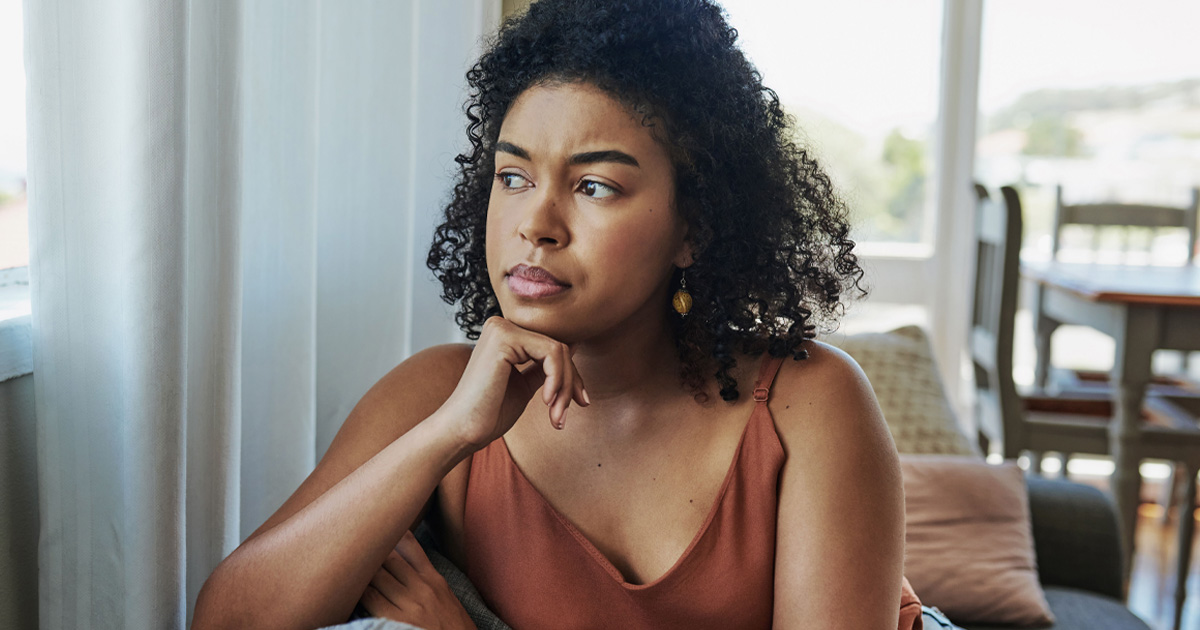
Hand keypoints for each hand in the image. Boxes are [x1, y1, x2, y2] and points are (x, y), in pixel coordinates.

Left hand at [357, 530, 476, 629]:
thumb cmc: (453, 628)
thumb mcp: (447, 598)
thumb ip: (428, 579)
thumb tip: (408, 563)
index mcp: (434, 580)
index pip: (410, 546)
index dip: (390, 533)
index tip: (374, 524)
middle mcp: (422, 587)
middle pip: (389, 557)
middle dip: (370, 548)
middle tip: (350, 540)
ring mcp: (410, 604)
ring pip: (377, 576)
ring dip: (361, 569)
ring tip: (344, 561)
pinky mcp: (398, 621)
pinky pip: (372, 600)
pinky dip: (359, 593)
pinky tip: (349, 589)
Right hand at [440, 316, 588, 447]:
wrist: (462, 431)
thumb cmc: (489, 413)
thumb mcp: (525, 385)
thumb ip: (545, 365)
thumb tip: (573, 346)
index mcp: (505, 334)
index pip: (552, 346)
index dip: (570, 375)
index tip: (579, 402)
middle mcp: (501, 325)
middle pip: (558, 346)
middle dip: (570, 383)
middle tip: (563, 416)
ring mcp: (501, 328)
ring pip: (558, 350)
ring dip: (565, 387)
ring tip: (555, 416)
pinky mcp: (504, 337)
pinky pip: (550, 352)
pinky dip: (557, 380)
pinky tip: (546, 402)